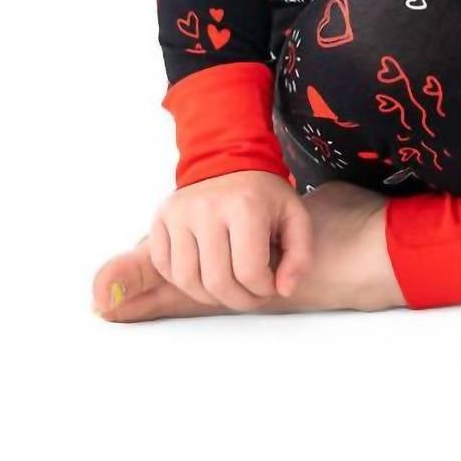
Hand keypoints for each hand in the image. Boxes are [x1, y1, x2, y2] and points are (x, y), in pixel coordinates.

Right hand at [150, 171, 311, 310]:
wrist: (227, 160)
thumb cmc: (264, 195)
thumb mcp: (295, 218)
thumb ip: (299, 256)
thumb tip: (284, 290)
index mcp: (244, 206)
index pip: (249, 272)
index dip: (263, 290)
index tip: (270, 285)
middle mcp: (206, 208)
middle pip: (217, 281)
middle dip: (240, 300)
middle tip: (251, 296)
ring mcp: (178, 213)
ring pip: (187, 280)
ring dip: (211, 297)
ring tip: (229, 289)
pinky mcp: (160, 219)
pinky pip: (165, 268)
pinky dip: (185, 281)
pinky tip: (205, 274)